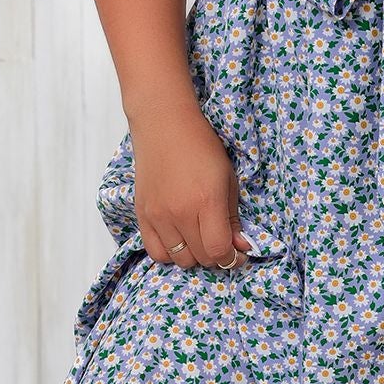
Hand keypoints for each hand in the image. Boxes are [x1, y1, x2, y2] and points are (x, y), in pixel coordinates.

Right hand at [127, 97, 253, 270]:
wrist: (164, 125)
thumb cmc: (201, 146)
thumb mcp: (228, 179)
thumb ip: (234, 217)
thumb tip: (240, 247)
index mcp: (207, 201)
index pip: (218, 251)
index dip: (232, 259)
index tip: (238, 255)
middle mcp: (180, 213)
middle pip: (200, 258)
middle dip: (216, 257)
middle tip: (221, 243)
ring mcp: (158, 216)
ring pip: (179, 259)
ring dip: (194, 256)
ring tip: (200, 239)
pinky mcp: (142, 215)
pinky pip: (156, 252)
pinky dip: (170, 253)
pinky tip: (180, 239)